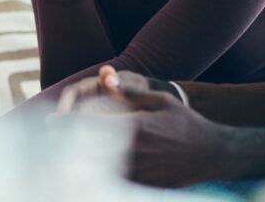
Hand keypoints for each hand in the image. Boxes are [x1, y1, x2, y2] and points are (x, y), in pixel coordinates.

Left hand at [58, 66, 264, 186]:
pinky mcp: (144, 185)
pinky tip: (91, 170)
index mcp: (134, 127)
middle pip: (90, 150)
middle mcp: (134, 152)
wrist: (212, 153)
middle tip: (52, 139)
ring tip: (64, 156)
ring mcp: (139, 172)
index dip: (68, 124)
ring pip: (100, 169)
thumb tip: (104, 78)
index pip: (92, 126)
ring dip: (82, 162)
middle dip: (68, 145)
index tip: (52, 121)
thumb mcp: (160, 100)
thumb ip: (130, 92)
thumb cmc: (186, 123)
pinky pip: (116, 181)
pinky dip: (101, 176)